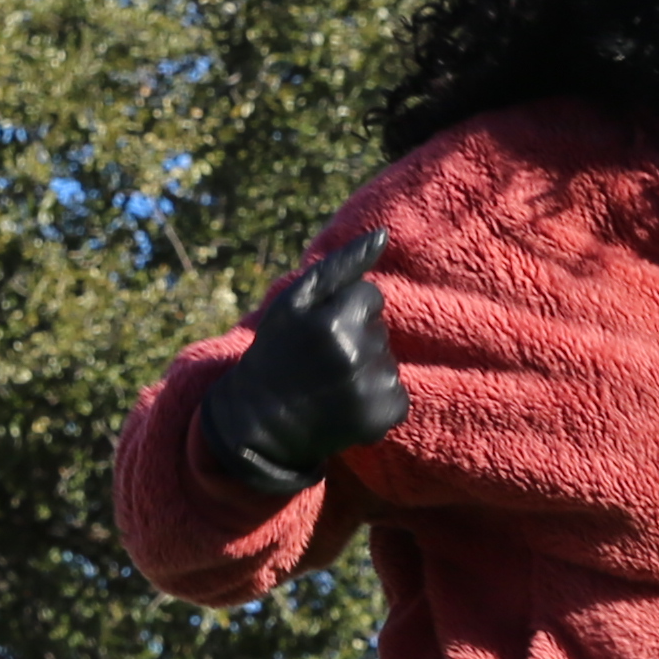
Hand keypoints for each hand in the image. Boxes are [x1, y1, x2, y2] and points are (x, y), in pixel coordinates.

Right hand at [197, 232, 407, 504]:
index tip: (320, 331)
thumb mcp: (296, 301)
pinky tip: (347, 403)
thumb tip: (383, 235)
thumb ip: (340, 266)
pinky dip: (378, 399)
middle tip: (321, 361)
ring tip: (331, 384)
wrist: (260, 422)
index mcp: (335, 322)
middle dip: (357, 339)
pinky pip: (398, 396)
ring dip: (367, 369)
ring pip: (388, 363)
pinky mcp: (381, 418)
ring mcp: (371, 390)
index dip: (345, 311)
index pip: (371, 297)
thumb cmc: (277, 352)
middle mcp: (356, 356)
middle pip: (380, 330)